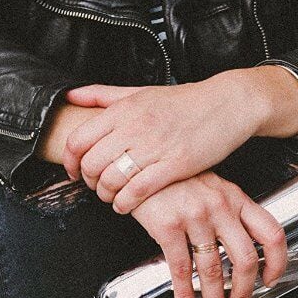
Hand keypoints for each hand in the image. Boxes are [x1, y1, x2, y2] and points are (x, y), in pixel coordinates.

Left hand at [60, 72, 264, 214]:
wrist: (227, 104)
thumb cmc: (184, 101)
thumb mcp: (140, 92)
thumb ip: (103, 95)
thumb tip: (70, 95)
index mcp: (124, 108)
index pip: (78, 139)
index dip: (70, 161)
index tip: (74, 171)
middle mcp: (135, 126)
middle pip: (92, 163)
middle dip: (89, 182)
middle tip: (96, 187)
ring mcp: (156, 146)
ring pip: (113, 179)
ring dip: (107, 195)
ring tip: (112, 197)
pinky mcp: (176, 164)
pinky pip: (139, 190)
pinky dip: (126, 203)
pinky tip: (125, 206)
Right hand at [130, 171, 287, 297]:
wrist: (136, 163)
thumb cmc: (173, 177)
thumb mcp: (210, 186)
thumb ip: (227, 212)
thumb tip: (237, 247)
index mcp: (236, 198)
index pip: (270, 232)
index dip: (276, 262)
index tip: (270, 279)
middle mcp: (220, 207)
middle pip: (245, 258)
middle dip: (245, 290)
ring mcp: (195, 216)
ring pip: (213, 269)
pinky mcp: (168, 225)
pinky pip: (181, 268)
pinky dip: (184, 294)